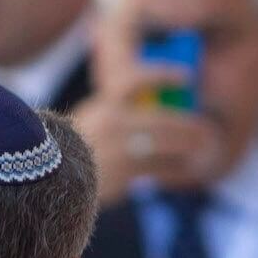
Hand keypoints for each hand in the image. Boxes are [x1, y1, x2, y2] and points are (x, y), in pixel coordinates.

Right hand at [73, 68, 225, 204]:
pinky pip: (158, 170)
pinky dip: (176, 169)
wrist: (49, 182)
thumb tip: (161, 109)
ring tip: (206, 150)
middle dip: (189, 127)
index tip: (187, 76)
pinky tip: (186, 169)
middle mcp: (109, 125)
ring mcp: (115, 151)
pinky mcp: (120, 176)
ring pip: (164, 146)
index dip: (163, 75)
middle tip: (208, 130)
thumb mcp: (93, 121)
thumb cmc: (77, 151)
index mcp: (103, 105)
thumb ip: (119, 112)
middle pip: (161, 121)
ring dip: (188, 148)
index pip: (134, 80)